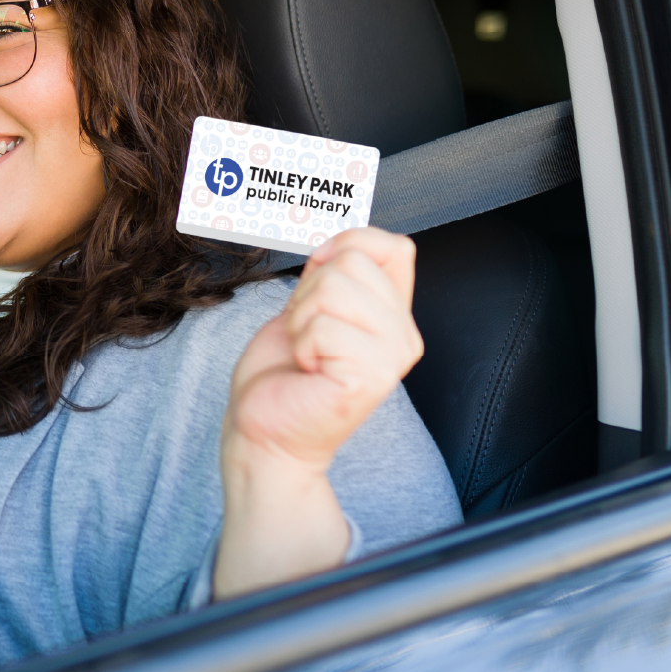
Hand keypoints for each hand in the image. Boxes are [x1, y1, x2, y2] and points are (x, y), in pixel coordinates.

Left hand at [211, 227, 421, 598]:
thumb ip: (336, 274)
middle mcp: (405, 336)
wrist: (266, 429)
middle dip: (309, 293)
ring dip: (301, 320)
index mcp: (395, 315)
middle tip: (306, 335)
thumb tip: (341, 242)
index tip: (318, 280)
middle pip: (352, 262)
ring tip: (307, 353)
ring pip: (334, 290)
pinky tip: (308, 372)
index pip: (393, 245)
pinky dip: (301, 344)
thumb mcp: (312, 306)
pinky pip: (323, 327)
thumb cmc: (284, 371)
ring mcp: (393, 357)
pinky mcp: (371, 377)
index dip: (346, 247)